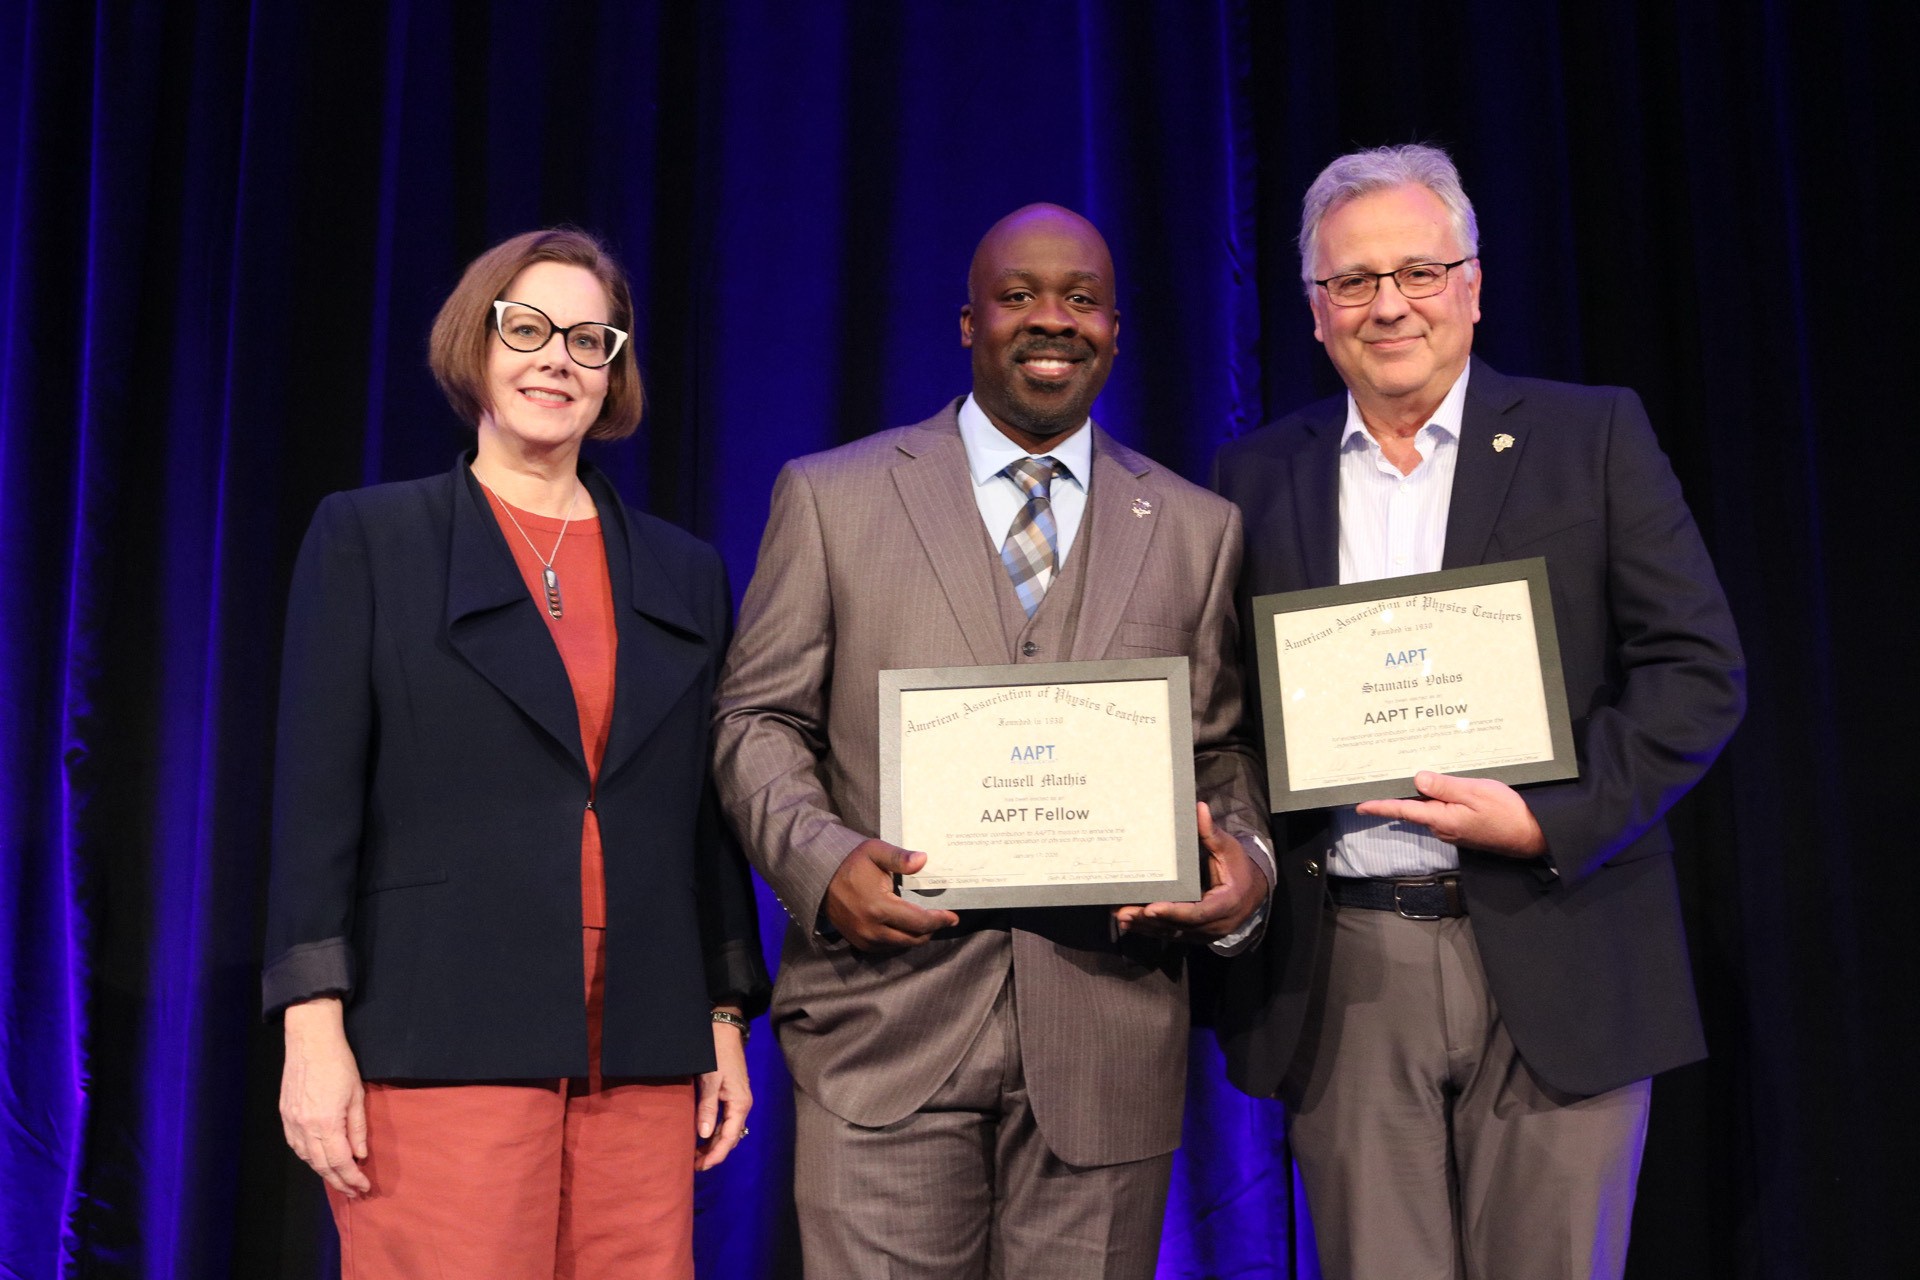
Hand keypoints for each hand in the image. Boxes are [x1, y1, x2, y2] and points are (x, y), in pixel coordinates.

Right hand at [279, 997, 370, 1196]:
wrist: (310, 1041)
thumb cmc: (338, 1063)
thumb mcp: (356, 1095)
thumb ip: (357, 1128)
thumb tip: (360, 1155)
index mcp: (326, 1123)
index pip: (340, 1162)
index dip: (352, 1178)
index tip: (364, 1187)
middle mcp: (305, 1128)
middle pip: (322, 1165)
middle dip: (339, 1181)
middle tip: (354, 1192)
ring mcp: (291, 1122)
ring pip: (307, 1158)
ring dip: (323, 1172)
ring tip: (339, 1180)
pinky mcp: (285, 1116)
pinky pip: (296, 1146)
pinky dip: (309, 1158)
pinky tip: (319, 1160)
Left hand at [695, 1009, 752, 1170]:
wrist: (724, 1030)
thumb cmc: (717, 1053)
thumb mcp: (710, 1080)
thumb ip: (707, 1107)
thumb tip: (703, 1135)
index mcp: (740, 1104)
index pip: (729, 1138)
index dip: (716, 1155)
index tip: (700, 1167)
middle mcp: (742, 1106)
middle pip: (730, 1138)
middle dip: (714, 1153)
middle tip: (693, 1164)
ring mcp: (737, 1101)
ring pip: (727, 1130)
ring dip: (713, 1144)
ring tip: (695, 1154)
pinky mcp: (731, 1096)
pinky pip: (725, 1121)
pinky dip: (714, 1132)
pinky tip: (701, 1136)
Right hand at [823, 838, 959, 952]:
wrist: (820, 879)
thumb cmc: (851, 862)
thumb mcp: (875, 851)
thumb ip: (899, 857)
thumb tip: (923, 859)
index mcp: (879, 907)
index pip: (919, 922)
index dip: (939, 920)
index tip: (952, 916)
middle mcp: (872, 928)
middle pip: (914, 938)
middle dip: (931, 929)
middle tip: (942, 918)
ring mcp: (864, 938)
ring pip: (901, 945)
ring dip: (917, 936)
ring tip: (926, 922)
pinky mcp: (859, 943)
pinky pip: (887, 947)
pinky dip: (900, 939)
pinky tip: (906, 927)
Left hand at [1114, 802, 1266, 941]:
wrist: (1252, 890)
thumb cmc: (1238, 867)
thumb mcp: (1228, 848)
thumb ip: (1211, 833)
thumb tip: (1199, 808)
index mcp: (1227, 903)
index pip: (1198, 911)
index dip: (1174, 911)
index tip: (1150, 908)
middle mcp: (1217, 924)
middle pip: (1179, 926)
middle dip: (1150, 920)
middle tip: (1123, 912)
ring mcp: (1206, 933)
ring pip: (1173, 933)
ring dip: (1146, 927)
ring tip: (1120, 916)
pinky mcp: (1196, 935)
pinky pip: (1172, 934)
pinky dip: (1151, 930)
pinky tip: (1130, 924)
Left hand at [1354, 771, 1547, 856]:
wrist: (1533, 835)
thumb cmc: (1508, 813)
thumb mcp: (1475, 792)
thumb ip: (1444, 786)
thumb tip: (1417, 779)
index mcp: (1441, 818)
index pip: (1403, 811)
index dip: (1381, 806)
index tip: (1360, 805)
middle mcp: (1443, 827)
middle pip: (1414, 809)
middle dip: (1399, 795)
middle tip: (1383, 778)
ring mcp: (1453, 829)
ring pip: (1429, 809)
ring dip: (1420, 795)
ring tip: (1410, 776)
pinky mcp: (1464, 828)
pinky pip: (1443, 811)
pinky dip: (1437, 799)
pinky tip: (1439, 786)